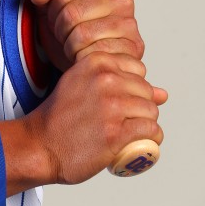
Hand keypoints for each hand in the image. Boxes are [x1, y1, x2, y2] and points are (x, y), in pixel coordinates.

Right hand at [0, 51, 167, 191]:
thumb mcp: (82, 85)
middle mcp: (105, 79)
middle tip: (126, 121)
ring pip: (151, 111)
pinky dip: (151, 139)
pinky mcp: (116, 132)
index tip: (122, 101)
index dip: (134, 87)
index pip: (138, 69)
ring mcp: (111, 105)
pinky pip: (151, 131)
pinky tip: (140, 143)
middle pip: (146, 91)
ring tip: (132, 133)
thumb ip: (116, 81)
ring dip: (147, 124)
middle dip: (142, 107)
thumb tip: (164, 93)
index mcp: (96, 61)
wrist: (40, 143)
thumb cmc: (60, 116)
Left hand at [28, 0, 143, 71]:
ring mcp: (129, 24)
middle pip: (72, 13)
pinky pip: (96, 54)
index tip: (56, 17)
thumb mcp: (55, 12)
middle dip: (60, 29)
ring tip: (74, 46)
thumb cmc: (75, 34)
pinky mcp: (132, 48)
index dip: (53, 9)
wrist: (92, 64)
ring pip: (82, 34)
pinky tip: (85, 57)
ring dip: (70, 46)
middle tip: (64, 36)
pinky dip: (83, 58)